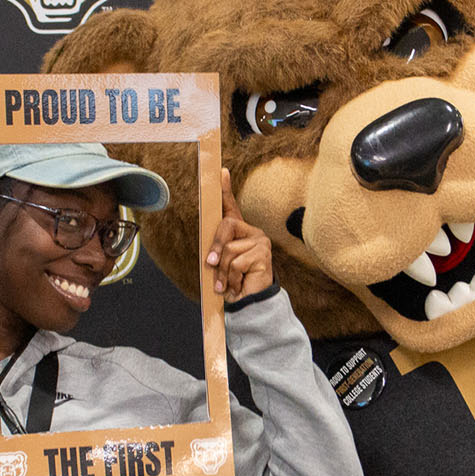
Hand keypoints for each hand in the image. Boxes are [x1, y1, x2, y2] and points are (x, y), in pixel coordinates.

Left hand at [207, 168, 272, 301]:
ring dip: (223, 271)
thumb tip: (211, 257)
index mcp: (241, 233)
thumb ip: (217, 253)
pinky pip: (236, 262)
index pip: (231, 207)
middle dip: (216, 247)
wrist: (250, 304)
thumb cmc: (233, 284)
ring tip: (229, 283)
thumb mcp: (221, 265)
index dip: (225, 189)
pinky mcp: (263, 254)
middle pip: (226, 226)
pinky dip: (232, 277)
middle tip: (212, 265)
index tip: (221, 171)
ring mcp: (260, 242)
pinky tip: (239, 285)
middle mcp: (253, 233)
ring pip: (229, 249)